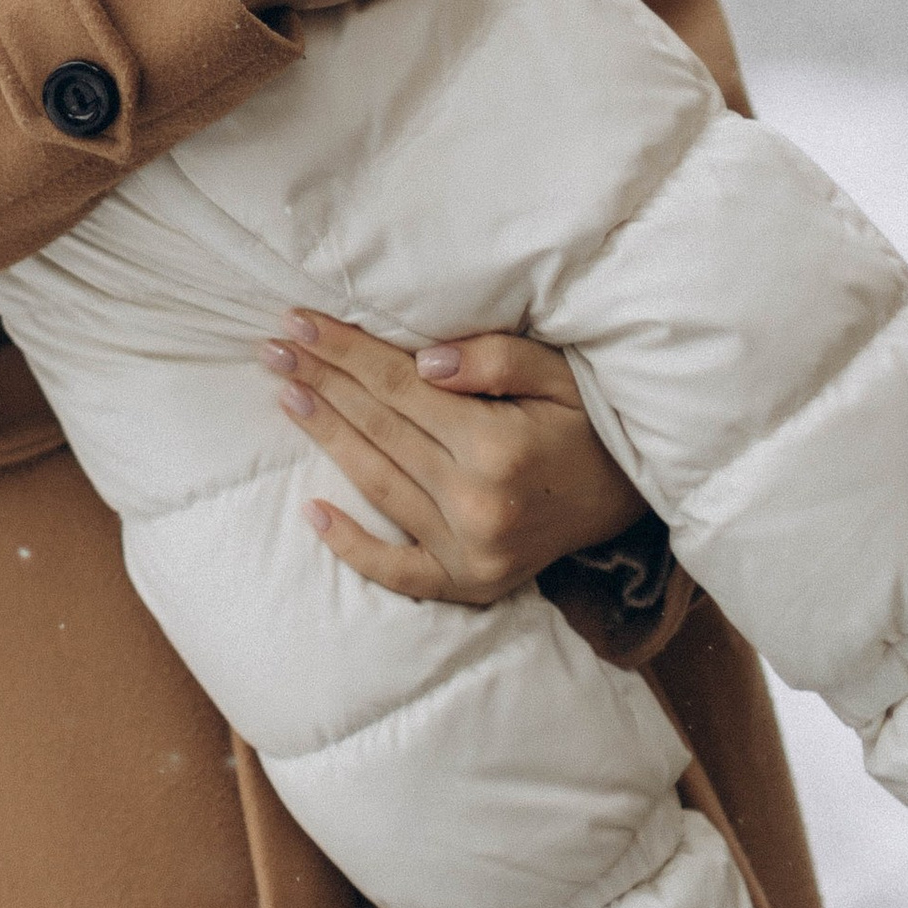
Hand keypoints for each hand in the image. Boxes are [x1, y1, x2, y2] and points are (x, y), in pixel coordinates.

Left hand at [262, 308, 643, 605]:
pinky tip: (312, 512)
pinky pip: (398, 571)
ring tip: (286, 395)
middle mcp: (477, 504)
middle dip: (322, 383)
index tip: (300, 323)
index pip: (399, 388)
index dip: (346, 352)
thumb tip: (422, 362)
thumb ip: (494, 360)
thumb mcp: (559, 375)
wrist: (633, 502)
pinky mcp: (468, 584)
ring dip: (326, 438)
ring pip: (378, 485)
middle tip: (274, 348)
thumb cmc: (593, 425)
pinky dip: (352, 546)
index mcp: (498, 447)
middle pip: (379, 430)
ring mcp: (470, 552)